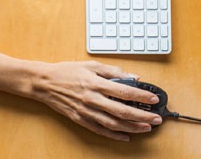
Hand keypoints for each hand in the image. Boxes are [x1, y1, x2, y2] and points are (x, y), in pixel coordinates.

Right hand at [23, 60, 162, 140]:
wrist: (44, 83)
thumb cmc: (67, 72)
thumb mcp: (91, 65)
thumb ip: (113, 71)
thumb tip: (132, 77)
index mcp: (96, 83)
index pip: (124, 91)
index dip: (141, 96)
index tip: (154, 99)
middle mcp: (92, 99)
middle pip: (122, 110)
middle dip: (142, 116)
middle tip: (156, 118)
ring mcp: (86, 111)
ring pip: (114, 123)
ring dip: (132, 127)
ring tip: (146, 128)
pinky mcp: (81, 119)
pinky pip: (100, 130)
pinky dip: (114, 135)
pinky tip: (126, 136)